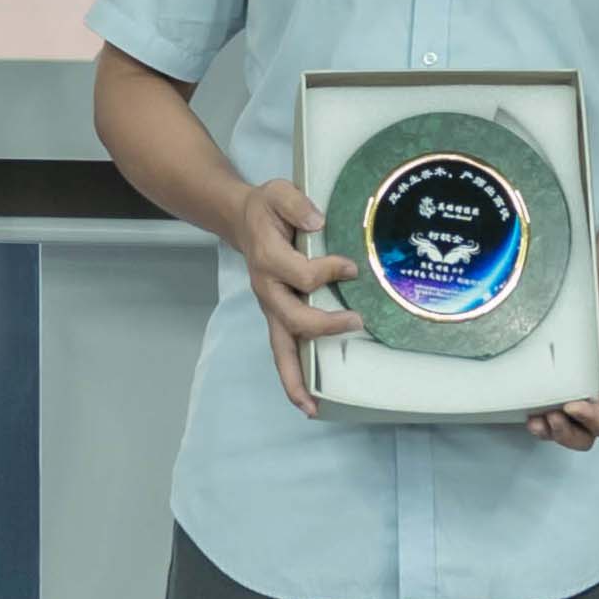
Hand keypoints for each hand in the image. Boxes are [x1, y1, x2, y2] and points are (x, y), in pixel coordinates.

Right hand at [231, 182, 358, 419]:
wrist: (242, 221)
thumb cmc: (266, 210)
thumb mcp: (278, 192)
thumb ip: (295, 204)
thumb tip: (318, 222)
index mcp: (268, 259)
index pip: (302, 274)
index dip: (329, 271)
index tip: (351, 266)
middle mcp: (267, 290)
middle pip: (294, 319)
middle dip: (325, 325)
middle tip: (356, 320)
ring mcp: (270, 308)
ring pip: (280, 349)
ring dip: (295, 378)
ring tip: (312, 406)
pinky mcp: (276, 317)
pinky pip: (281, 352)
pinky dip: (291, 379)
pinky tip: (307, 401)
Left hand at [533, 249, 598, 447]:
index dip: (591, 420)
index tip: (573, 404)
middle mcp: (594, 386)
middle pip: (583, 431)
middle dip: (566, 433)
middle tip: (550, 417)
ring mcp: (571, 377)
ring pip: (561, 421)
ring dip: (548, 429)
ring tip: (534, 419)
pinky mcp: (551, 364)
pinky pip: (542, 396)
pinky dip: (533, 407)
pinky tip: (523, 403)